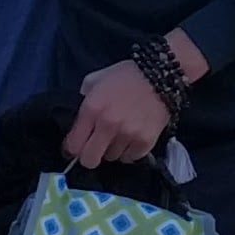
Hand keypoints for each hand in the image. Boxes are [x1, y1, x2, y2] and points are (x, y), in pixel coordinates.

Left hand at [65, 27, 207, 167]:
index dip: (73, 147)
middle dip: (90, 156)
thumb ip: (82, 99)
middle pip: (90, 160)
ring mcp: (128, 135)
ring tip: (119, 134)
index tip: (77, 145)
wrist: (161, 74)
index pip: (73, 145)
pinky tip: (132, 137)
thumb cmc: (126, 75)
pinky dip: (129, 151)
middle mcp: (108, 125)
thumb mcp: (95, 79)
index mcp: (92, 109)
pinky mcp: (145, 141)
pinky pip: (130, 157)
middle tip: (96, 147)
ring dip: (113, 149)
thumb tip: (78, 120)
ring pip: (112, 158)